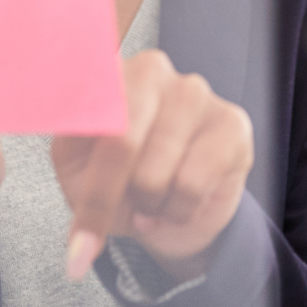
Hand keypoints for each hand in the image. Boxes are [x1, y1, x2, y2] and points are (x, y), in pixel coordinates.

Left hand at [52, 50, 253, 284]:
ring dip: (148, 204)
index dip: (83, 177)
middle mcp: (150, 69)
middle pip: (121, 142)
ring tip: (151, 199)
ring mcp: (194, 91)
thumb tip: (77, 190)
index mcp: (107, 75)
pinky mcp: (231, 121)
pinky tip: (180, 198)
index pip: (85, 118)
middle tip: (114, 218)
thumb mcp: (80, 174)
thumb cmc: (120, 181)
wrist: (172, 206)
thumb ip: (75, 163)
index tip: (79, 236)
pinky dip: (178, 210)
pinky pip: (192, 184)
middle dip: (110, 198)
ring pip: (156, 172)